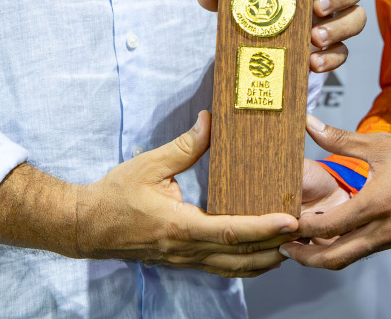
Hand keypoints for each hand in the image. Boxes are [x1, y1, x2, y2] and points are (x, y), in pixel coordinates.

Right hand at [75, 111, 297, 276]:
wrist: (86, 226)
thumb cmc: (115, 194)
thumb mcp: (149, 164)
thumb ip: (185, 146)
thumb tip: (211, 122)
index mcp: (180, 226)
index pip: (231, 231)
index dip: (264, 228)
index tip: (290, 221)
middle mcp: (185, 250)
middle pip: (240, 256)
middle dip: (276, 247)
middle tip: (304, 234)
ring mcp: (184, 260)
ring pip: (233, 269)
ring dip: (264, 260)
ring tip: (291, 246)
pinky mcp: (181, 262)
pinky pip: (220, 268)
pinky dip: (245, 264)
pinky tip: (260, 254)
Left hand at [198, 0, 366, 73]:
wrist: (257, 47)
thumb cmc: (254, 12)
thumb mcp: (237, 2)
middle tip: (317, 8)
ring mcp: (336, 22)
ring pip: (357, 18)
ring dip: (340, 28)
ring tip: (314, 38)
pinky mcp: (334, 50)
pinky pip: (344, 53)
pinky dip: (331, 58)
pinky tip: (312, 64)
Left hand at [283, 116, 390, 270]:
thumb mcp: (379, 143)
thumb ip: (339, 139)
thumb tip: (310, 124)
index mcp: (374, 204)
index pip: (327, 228)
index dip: (300, 229)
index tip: (284, 223)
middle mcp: (383, 229)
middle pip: (335, 258)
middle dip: (306, 258)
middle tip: (284, 249)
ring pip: (351, 257)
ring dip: (325, 255)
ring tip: (304, 244)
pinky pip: (366, 250)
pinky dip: (345, 248)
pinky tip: (334, 235)